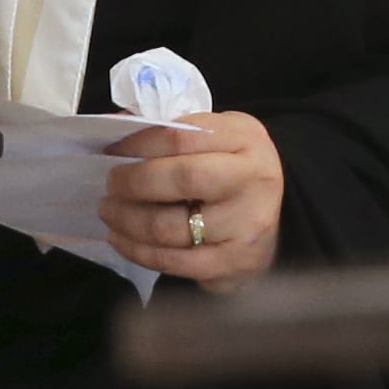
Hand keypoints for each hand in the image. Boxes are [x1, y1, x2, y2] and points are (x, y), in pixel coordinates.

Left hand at [101, 107, 281, 285]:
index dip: (139, 143)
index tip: (112, 149)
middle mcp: (252, 180)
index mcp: (245, 139)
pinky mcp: (232, 263)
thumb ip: (175, 130)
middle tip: (109, 184)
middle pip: (182, 179)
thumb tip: (115, 126)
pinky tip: (120, 240)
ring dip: (127, 220)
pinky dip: (138, 251)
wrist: (279, 220)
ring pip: (170, 227)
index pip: (183, 136)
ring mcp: (245, 225)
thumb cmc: (234, 171)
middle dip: (133, 182)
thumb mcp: (219, 137)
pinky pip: (173, 261)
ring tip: (109, 211)